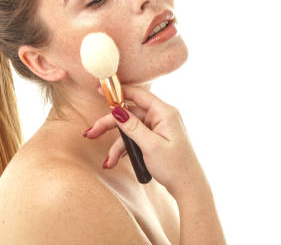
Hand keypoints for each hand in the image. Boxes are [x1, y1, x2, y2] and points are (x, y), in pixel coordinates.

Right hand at [85, 83, 205, 197]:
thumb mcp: (151, 146)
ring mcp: (158, 129)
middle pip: (129, 114)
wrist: (189, 189)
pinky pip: (135, 139)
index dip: (118, 91)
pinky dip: (125, 150)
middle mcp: (161, 118)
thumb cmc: (175, 167)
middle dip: (109, 125)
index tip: (100, 90)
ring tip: (108, 162)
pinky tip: (115, 162)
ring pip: (129, 130)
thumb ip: (132, 127)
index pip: (138, 95)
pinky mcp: (155, 140)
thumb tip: (116, 109)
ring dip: (117, 145)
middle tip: (91, 133)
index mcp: (164, 113)